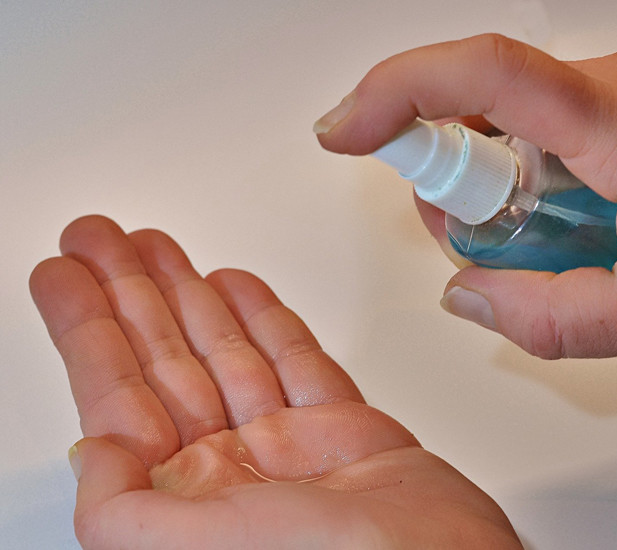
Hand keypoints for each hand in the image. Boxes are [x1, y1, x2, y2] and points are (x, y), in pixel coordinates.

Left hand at [29, 215, 520, 548]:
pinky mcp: (340, 428)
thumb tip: (93, 451)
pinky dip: (264, 318)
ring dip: (188, 294)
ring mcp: (286, 443)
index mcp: (185, 502)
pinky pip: (292, 358)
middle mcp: (230, 470)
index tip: (64, 275)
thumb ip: (125, 510)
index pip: (119, 395)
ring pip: (226, 348)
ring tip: (156, 246)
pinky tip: (235, 286)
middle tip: (100, 237)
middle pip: (167, 359)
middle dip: (131, 292)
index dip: (86, 330)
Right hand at [315, 33, 616, 358]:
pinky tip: (548, 223)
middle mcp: (614, 87)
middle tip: (469, 241)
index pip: (484, 74)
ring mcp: (615, 92)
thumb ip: (552, 320)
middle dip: (442, 173)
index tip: (344, 127)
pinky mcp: (616, 106)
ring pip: (501, 119)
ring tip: (530, 245)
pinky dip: (512, 174)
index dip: (397, 91)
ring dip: (483, 182)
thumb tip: (468, 294)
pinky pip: (533, 125)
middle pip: (477, 103)